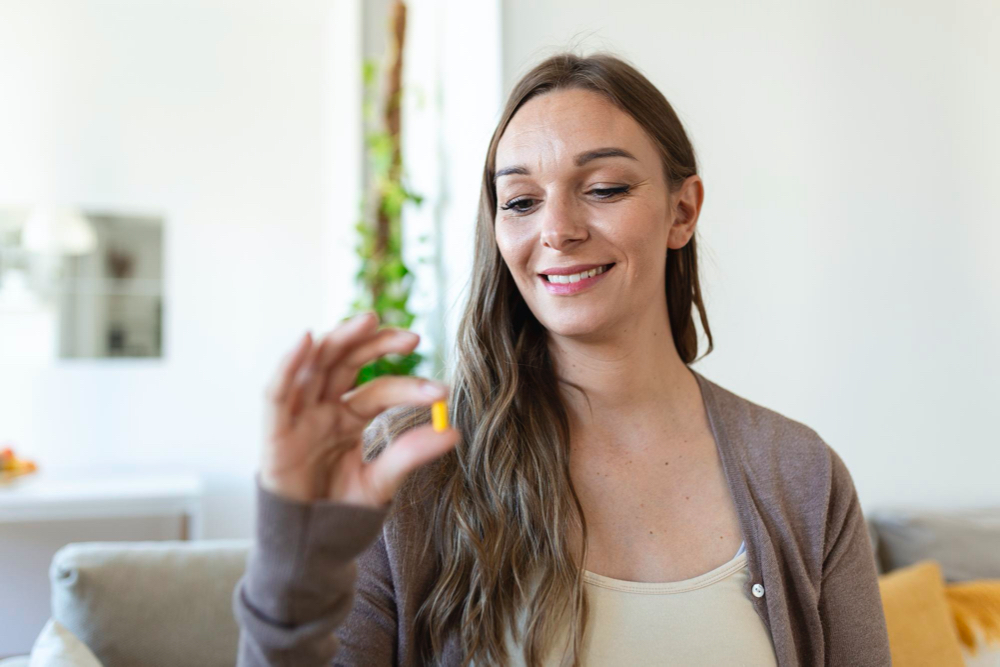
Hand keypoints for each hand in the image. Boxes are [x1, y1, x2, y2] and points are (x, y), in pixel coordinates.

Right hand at [258, 311, 459, 506]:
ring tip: (367, 321)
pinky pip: (277, 391)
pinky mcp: (274, 430)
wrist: (309, 546)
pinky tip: (307, 340)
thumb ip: (409, 455)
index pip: (380, 390)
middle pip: (347, 362)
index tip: (441, 391)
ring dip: (339, 339)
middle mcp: (324, 407)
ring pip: (315, 364)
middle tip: (411, 338)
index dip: (407, 385)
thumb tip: (453, 431)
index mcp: (350, 416)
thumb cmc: (342, 511)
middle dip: (375, 343)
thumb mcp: (382, 481)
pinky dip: (289, 364)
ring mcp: (298, 415)